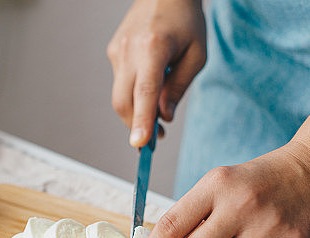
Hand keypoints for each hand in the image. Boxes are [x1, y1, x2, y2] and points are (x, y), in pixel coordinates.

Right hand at [107, 0, 205, 146]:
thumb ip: (179, 88)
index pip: (144, 92)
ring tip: (156, 115)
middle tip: (153, 141)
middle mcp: (129, 50)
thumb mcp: (196, 56)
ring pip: (120, 96)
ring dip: (136, 111)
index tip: (139, 144)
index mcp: (153, 48)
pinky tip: (149, 84)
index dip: (141, 121)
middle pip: (123, 102)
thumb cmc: (186, 21)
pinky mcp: (113, 52)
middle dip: (136, 125)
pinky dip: (133, 94)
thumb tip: (164, 118)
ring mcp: (117, 51)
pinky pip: (121, 83)